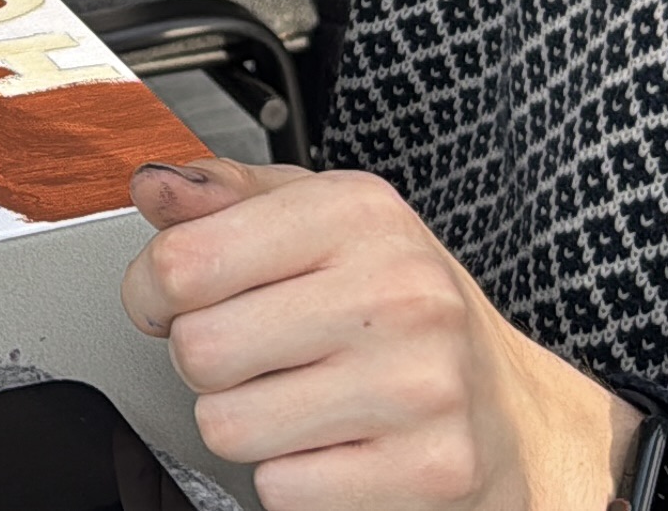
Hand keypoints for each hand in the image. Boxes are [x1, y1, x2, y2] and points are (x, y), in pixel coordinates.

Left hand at [125, 158, 639, 510]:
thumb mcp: (324, 227)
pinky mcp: (429, 471)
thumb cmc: (404, 314)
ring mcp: (420, 385)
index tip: (171, 302)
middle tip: (258, 359)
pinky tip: (337, 447)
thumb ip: (228, 198)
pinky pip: (281, 490)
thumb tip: (153, 186)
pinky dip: (293, 480)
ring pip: (229, 427)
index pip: (185, 260)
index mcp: (360, 215)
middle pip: (198, 350)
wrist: (515, 416)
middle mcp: (399, 292)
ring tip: (301, 402)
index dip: (152, 292)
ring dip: (248, 426)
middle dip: (206, 365)